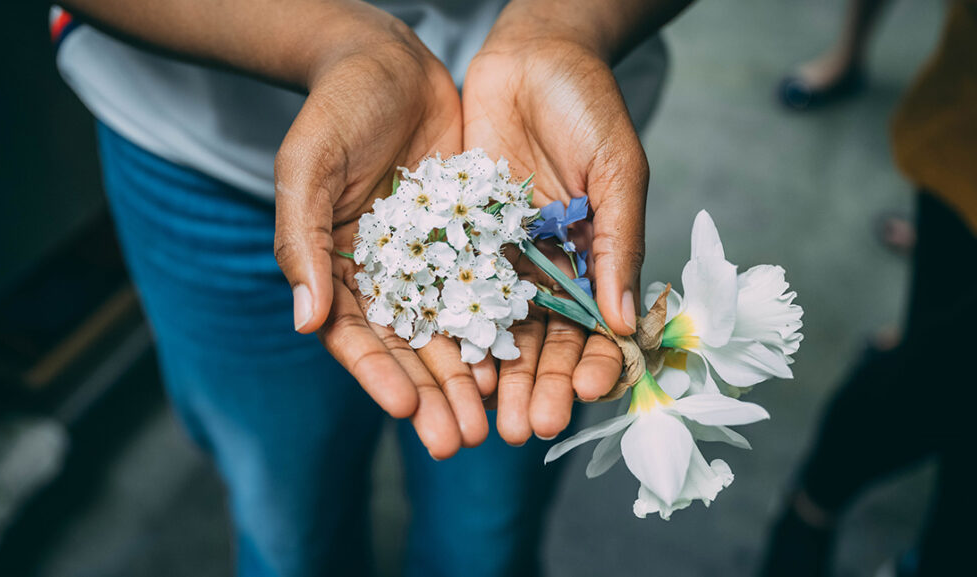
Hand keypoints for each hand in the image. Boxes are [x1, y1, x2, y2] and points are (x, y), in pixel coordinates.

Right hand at [273, 12, 492, 458]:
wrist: (389, 64)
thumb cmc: (335, 111)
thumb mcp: (307, 168)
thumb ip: (303, 242)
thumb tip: (306, 321)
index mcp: (336, 271)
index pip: (354, 336)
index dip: (377, 374)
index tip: (403, 408)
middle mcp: (386, 278)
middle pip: (408, 349)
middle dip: (431, 396)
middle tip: (454, 441)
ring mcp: (431, 263)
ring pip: (452, 332)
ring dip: (469, 380)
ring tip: (489, 423)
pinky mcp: (472, 242)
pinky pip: (489, 291)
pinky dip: (502, 329)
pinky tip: (520, 363)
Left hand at [463, 24, 648, 442]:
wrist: (531, 57)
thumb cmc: (588, 106)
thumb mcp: (616, 170)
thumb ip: (617, 242)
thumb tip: (624, 322)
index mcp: (595, 258)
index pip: (596, 326)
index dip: (593, 362)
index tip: (584, 391)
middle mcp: (548, 267)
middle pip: (544, 342)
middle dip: (538, 387)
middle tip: (525, 429)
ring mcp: (504, 256)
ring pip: (499, 329)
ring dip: (496, 377)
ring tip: (486, 419)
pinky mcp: (462, 237)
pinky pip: (455, 290)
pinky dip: (453, 330)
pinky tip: (447, 367)